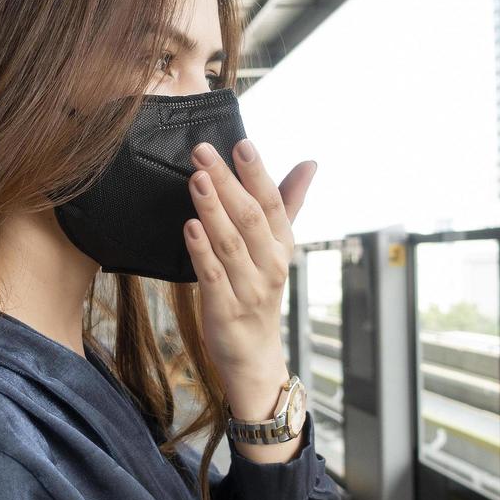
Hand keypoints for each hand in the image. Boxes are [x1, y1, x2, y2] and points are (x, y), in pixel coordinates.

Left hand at [183, 137, 317, 423]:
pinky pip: (214, 277)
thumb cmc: (260, 292)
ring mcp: (249, 289)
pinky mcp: (225, 311)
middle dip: (226, 182)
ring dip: (213, 209)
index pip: (273, 204)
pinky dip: (202, 251)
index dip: (258, 174)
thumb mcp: (278, 248)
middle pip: (250, 218)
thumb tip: (310, 163)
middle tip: (203, 152)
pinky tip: (190, 227)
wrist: (255, 356)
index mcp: (282, 246)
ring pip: (231, 244)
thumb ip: (289, 203)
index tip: (242, 144)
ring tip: (196, 180)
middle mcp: (270, 266)